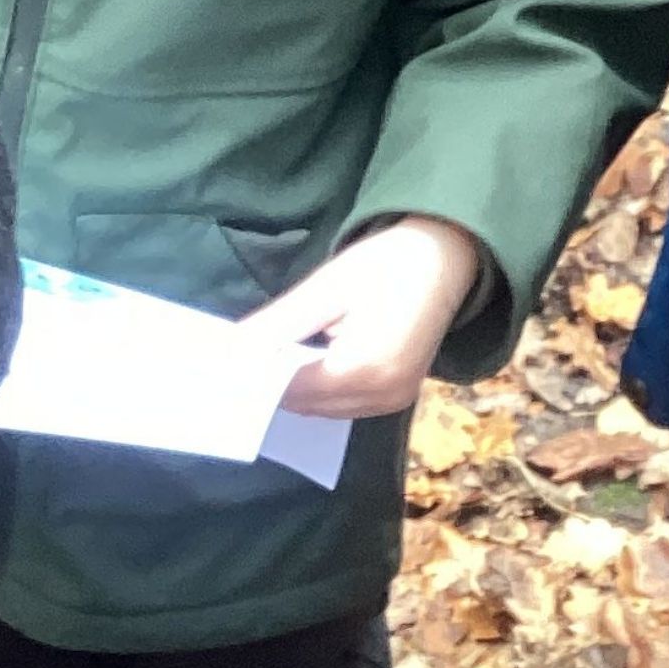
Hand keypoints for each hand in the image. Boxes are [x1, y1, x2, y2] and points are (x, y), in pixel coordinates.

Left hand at [250, 218, 483, 420]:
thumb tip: (229, 349)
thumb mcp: (327, 286)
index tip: (220, 366)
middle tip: (236, 360)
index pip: (291, 388)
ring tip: (269, 357)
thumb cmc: (388, 261)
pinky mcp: (399, 397)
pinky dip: (321, 390)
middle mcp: (381, 395)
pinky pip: (345, 405)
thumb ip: (278, 324)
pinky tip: (307, 362)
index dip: (254, 377)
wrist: (448, 258)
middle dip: (271, 384)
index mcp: (364, 366)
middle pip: (306, 404)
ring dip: (296, 388)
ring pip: (323, 409)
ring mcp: (393, 401)